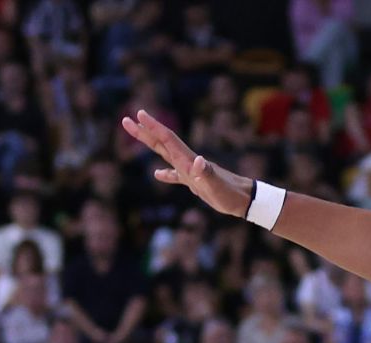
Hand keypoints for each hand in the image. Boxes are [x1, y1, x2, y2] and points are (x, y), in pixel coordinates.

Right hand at [121, 109, 253, 218]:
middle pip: (162, 143)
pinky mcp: (195, 182)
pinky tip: (158, 175)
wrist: (244, 200)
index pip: (168, 139)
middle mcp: (188, 162)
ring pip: (166, 154)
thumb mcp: (216, 186)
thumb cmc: (230, 194)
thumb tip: (198, 160)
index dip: (153, 127)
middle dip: (144, 131)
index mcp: (188, 161)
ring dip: (151, 144)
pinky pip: (176, 175)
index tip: (138, 114)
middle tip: (126, 120)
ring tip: (137, 135)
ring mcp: (190, 171)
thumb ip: (206, 173)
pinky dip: (166, 174)